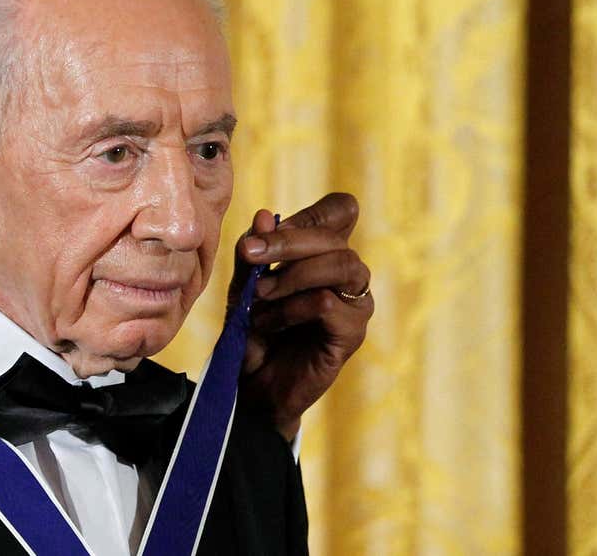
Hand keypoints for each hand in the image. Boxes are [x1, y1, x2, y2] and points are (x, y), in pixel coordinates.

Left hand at [232, 192, 371, 440]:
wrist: (253, 385)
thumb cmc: (252, 329)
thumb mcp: (243, 284)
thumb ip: (252, 252)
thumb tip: (264, 215)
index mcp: (324, 252)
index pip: (341, 210)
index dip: (310, 213)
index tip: (266, 232)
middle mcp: (347, 273)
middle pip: (337, 234)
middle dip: (287, 241)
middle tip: (250, 255)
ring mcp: (354, 303)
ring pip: (343, 263)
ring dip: (292, 275)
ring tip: (259, 295)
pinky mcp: (351, 334)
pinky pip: (327, 304)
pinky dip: (290, 309)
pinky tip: (268, 323)